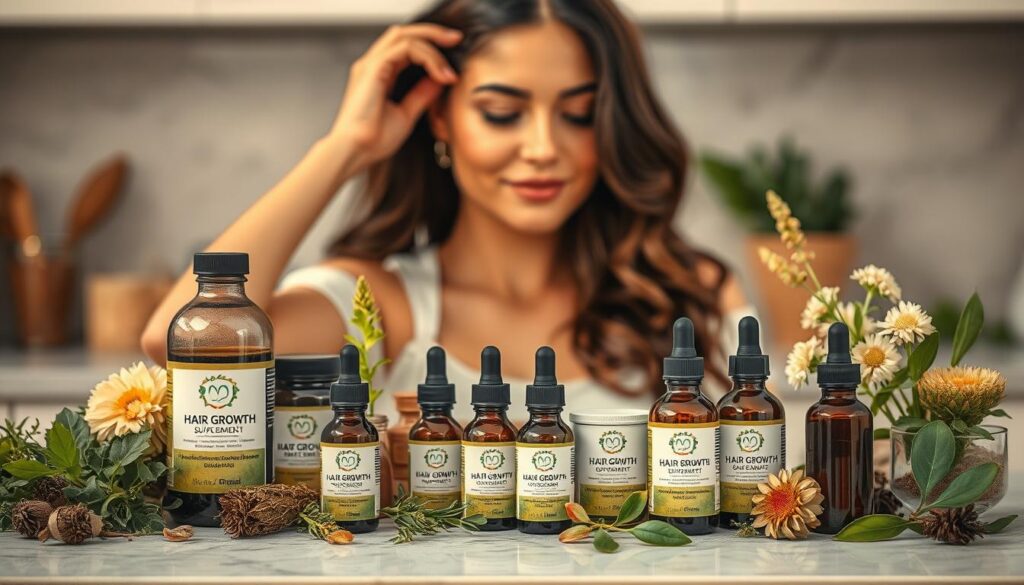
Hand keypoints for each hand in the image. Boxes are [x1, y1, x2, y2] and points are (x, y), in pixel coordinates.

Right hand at [327, 24, 461, 174]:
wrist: (356, 152)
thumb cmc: (373, 140)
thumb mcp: (406, 115)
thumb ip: (421, 95)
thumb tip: (440, 80)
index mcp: (378, 74)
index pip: (405, 46)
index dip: (430, 47)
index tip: (452, 66)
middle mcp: (372, 64)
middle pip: (404, 33)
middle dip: (433, 33)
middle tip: (457, 39)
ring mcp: (371, 64)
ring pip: (406, 36)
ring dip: (433, 44)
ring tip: (450, 68)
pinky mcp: (374, 68)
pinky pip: (406, 48)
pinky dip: (428, 57)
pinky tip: (441, 74)